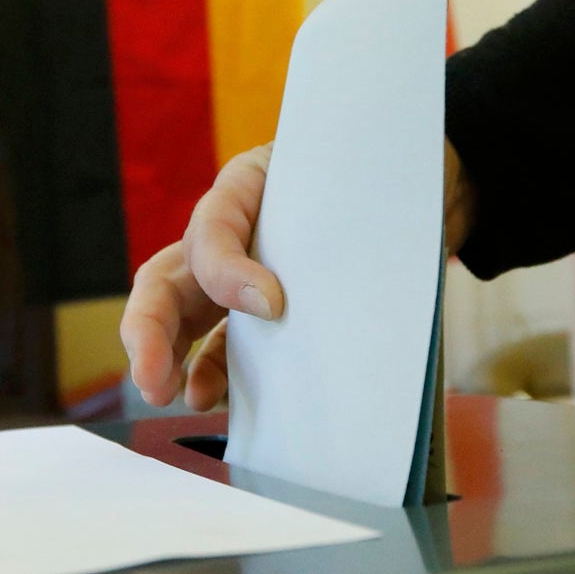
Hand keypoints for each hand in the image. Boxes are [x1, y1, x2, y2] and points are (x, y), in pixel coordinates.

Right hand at [120, 140, 476, 411]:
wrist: (424, 192)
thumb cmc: (383, 173)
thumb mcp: (352, 179)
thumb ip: (325, 221)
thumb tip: (282, 302)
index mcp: (246, 189)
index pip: (212, 229)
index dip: (227, 272)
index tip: (273, 305)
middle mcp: (230, 237)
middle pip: (165, 280)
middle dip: (150, 330)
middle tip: (154, 380)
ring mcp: (240, 279)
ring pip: (181, 319)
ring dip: (166, 359)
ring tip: (172, 394)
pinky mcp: (264, 319)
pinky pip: (224, 348)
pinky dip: (212, 376)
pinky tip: (210, 400)